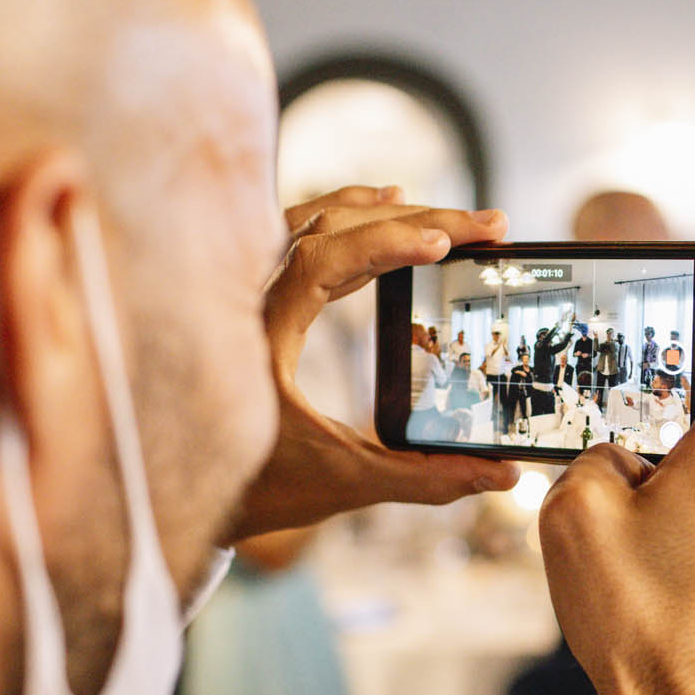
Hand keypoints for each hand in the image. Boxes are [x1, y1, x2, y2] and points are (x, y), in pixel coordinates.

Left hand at [227, 186, 516, 541]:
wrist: (194, 489)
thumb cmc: (259, 488)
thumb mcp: (348, 483)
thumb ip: (425, 478)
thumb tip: (500, 474)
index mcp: (260, 339)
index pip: (320, 260)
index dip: (385, 243)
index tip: (442, 243)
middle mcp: (248, 300)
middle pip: (333, 227)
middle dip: (417, 220)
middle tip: (485, 228)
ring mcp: (250, 290)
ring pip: (316, 220)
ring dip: (386, 213)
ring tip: (450, 220)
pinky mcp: (260, 294)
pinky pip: (301, 233)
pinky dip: (349, 216)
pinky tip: (386, 206)